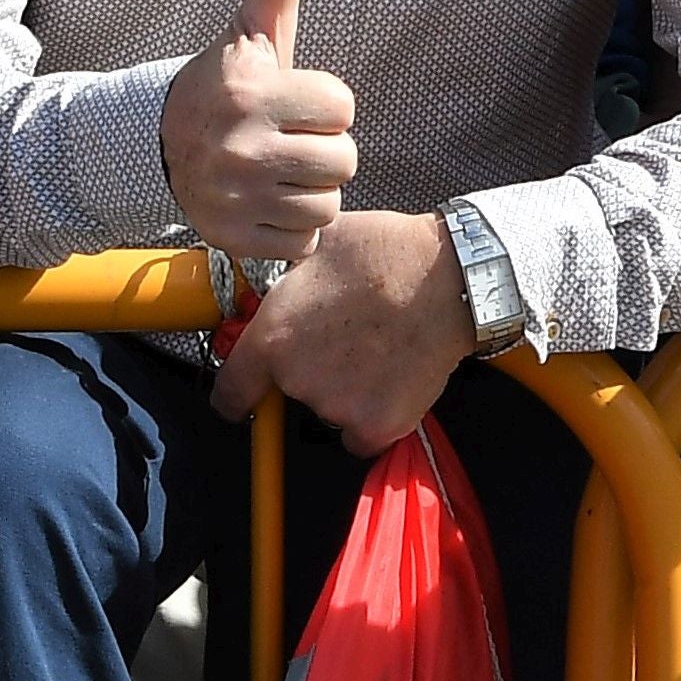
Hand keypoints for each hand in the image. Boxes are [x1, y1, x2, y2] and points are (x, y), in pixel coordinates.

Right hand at [161, 0, 358, 257]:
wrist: (153, 145)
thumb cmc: (223, 83)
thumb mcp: (252, 29)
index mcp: (252, 90)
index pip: (342, 105)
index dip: (326, 103)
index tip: (295, 101)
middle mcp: (242, 145)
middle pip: (343, 160)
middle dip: (325, 150)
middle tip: (290, 140)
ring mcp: (234, 195)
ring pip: (327, 204)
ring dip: (311, 191)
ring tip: (280, 171)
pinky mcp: (230, 238)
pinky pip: (303, 241)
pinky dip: (293, 227)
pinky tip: (268, 202)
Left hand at [209, 207, 468, 452]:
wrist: (448, 279)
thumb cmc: (384, 252)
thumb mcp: (315, 247)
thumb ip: (280, 280)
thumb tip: (263, 285)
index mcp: (273, 338)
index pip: (231, 392)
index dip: (235, 394)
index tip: (242, 397)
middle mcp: (298, 380)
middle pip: (290, 392)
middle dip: (308, 370)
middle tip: (341, 337)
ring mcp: (339, 408)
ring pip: (329, 410)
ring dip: (343, 389)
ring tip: (375, 347)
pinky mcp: (378, 426)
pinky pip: (362, 434)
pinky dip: (373, 414)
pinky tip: (391, 376)